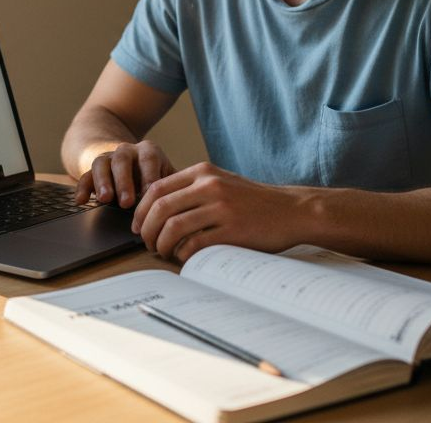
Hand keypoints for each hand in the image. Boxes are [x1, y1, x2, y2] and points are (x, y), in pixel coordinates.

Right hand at [74, 140, 174, 208]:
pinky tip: (80, 201)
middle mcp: (127, 151)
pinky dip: (82, 188)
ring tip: (105, 200)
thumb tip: (189, 203)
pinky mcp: (92, 169)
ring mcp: (108, 158)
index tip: (150, 195)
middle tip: (127, 202)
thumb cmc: (154, 175)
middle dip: (125, 182)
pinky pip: (85, 175)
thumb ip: (176, 185)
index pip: (149, 159)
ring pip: (101, 164)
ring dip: (103, 182)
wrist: (129, 159)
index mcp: (148, 151)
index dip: (149, 176)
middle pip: (123, 160)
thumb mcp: (166, 174)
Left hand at [132, 162, 306, 261]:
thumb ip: (192, 188)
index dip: (141, 211)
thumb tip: (156, 208)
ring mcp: (222, 208)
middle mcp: (210, 186)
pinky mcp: (232, 230)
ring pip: (173, 227)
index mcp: (203, 172)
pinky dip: (182, 254)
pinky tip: (183, 258)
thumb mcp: (221, 182)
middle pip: (160, 207)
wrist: (292, 211)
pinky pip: (194, 244)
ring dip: (161, 244)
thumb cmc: (254, 201)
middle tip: (147, 244)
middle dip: (146, 229)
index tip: (138, 226)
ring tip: (163, 252)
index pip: (157, 189)